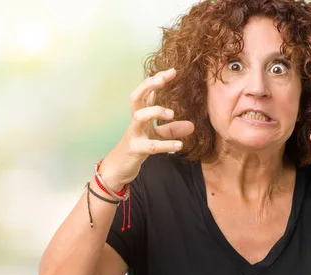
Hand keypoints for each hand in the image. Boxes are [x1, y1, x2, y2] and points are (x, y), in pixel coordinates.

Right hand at [100, 68, 195, 189]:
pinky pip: (150, 146)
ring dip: (155, 111)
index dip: (158, 80)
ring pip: (139, 116)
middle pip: (137, 97)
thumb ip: (172, 129)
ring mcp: (134, 134)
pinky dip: (165, 145)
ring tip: (172, 113)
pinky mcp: (135, 149)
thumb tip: (192, 125)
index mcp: (141, 114)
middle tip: (163, 78)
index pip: (147, 92)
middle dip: (148, 85)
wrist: (119, 168)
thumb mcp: (156, 136)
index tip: (173, 70)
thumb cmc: (137, 147)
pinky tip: (179, 145)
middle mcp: (135, 121)